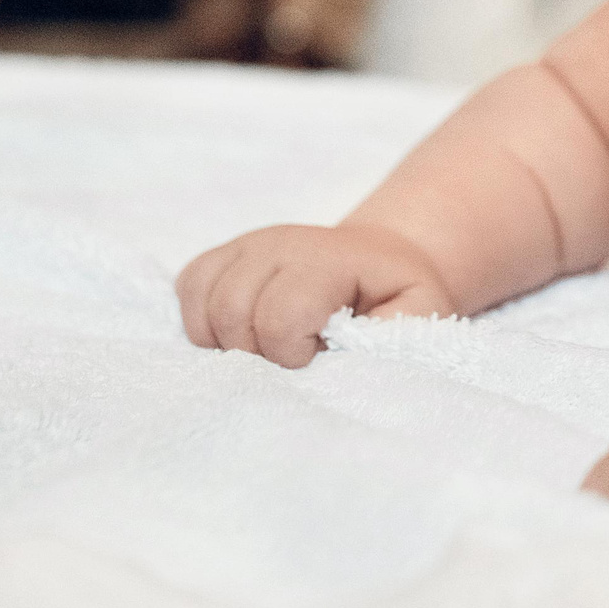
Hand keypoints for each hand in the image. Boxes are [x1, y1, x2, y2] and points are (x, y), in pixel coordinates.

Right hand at [175, 222, 453, 366]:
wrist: (379, 259)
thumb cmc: (398, 296)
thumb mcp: (420, 313)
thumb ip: (392, 337)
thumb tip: (342, 364)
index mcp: (326, 258)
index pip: (278, 316)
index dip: (292, 353)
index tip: (318, 356)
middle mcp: (278, 243)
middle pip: (232, 312)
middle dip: (257, 353)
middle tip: (292, 356)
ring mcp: (245, 245)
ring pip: (204, 305)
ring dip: (229, 342)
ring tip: (269, 347)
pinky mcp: (221, 256)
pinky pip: (188, 291)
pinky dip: (205, 322)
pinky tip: (243, 332)